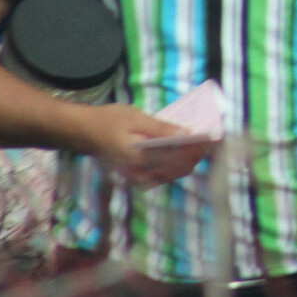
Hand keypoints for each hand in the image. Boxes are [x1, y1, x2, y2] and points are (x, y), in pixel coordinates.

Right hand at [80, 105, 211, 186]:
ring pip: (171, 175)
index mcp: (138, 157)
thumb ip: (161, 128)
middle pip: (177, 169)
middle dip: (195, 156)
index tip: (213, 139)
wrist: (83, 133)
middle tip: (211, 143)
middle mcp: (138, 173)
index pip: (176, 157)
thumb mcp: (136, 118)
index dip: (197, 149)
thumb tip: (187, 133)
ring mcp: (136, 178)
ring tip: (201, 148)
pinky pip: (161, 177)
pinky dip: (175, 168)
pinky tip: (184, 158)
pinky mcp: (135, 178)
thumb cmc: (109, 121)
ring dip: (187, 163)